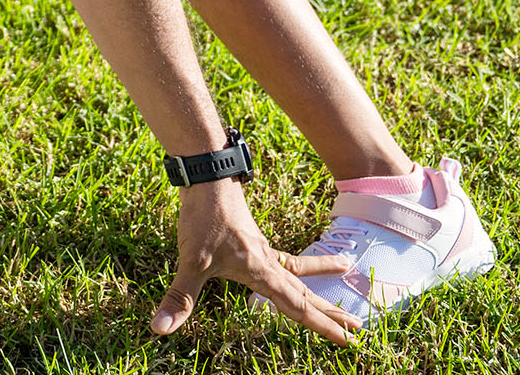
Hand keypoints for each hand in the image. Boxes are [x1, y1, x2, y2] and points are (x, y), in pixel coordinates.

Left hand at [152, 181, 360, 344]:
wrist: (206, 178)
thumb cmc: (203, 218)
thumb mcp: (190, 261)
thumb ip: (180, 297)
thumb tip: (160, 328)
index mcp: (262, 272)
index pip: (298, 307)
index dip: (323, 326)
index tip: (349, 341)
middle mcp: (267, 262)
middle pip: (305, 292)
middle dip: (331, 312)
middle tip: (359, 327)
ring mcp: (260, 248)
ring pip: (298, 270)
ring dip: (320, 278)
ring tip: (346, 267)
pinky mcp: (250, 237)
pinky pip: (282, 256)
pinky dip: (295, 262)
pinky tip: (290, 264)